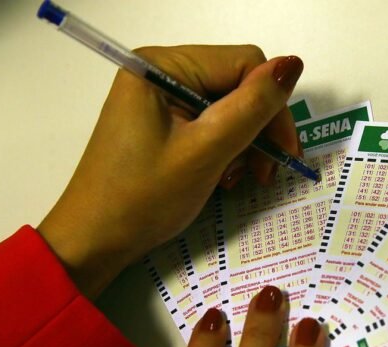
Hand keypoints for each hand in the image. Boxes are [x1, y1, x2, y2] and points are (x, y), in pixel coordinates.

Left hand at [37, 45, 303, 297]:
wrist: (95, 241)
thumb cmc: (144, 197)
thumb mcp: (205, 151)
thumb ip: (252, 107)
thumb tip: (292, 65)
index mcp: (163, 66)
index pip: (244, 64)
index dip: (271, 105)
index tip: (285, 153)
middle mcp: (162, 72)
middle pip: (237, 85)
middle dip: (259, 129)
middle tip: (266, 174)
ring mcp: (162, 98)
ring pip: (230, 107)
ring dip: (245, 144)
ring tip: (240, 180)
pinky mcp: (165, 123)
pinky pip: (212, 125)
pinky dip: (227, 151)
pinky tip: (224, 178)